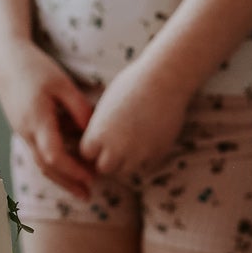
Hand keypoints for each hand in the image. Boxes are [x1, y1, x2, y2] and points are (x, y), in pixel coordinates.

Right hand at [0, 45, 96, 198]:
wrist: (4, 57)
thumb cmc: (35, 67)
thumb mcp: (62, 84)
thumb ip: (79, 109)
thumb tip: (94, 134)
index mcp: (36, 120)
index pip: (54, 157)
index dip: (74, 170)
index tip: (93, 177)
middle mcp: (26, 130)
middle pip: (46, 167)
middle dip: (68, 183)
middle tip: (89, 195)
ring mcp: (21, 130)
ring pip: (40, 161)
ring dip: (61, 176)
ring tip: (82, 186)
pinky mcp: (21, 126)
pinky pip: (37, 150)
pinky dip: (53, 162)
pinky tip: (69, 163)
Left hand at [79, 65, 191, 179]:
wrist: (164, 81)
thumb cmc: (132, 84)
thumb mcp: (106, 104)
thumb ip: (100, 126)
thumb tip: (96, 138)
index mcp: (98, 133)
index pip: (87, 154)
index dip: (92, 147)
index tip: (99, 139)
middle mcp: (116, 148)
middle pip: (104, 168)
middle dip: (107, 159)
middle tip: (113, 147)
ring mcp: (138, 154)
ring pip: (125, 171)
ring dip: (125, 161)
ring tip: (129, 144)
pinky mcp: (157, 154)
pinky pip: (146, 166)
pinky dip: (144, 158)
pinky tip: (146, 141)